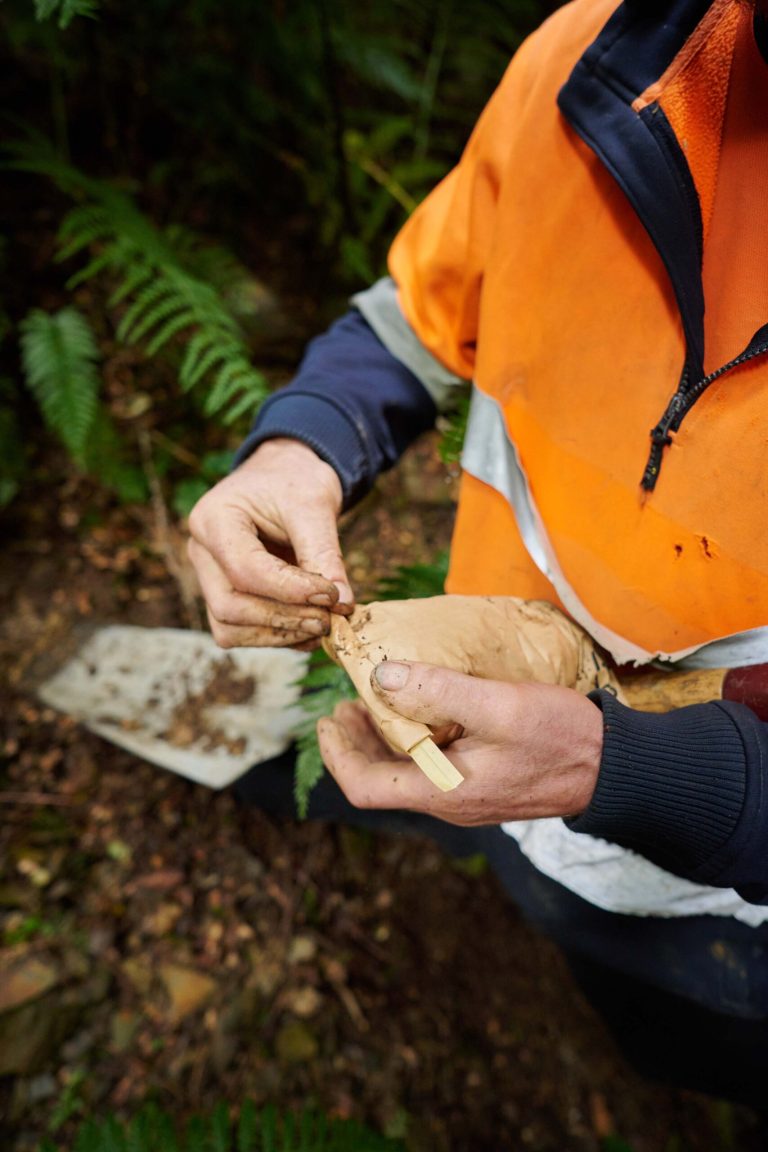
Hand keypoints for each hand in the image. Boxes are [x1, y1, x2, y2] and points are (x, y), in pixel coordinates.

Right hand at [188, 439, 353, 647]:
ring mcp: (209, 577)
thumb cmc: (295, 481)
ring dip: (279, 635)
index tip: (333, 596)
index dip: (289, 591)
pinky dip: (277, 636)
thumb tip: (344, 604)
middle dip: (283, 619)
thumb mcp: (314, 505)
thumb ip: (325, 553)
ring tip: (323, 624)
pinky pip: (241, 632)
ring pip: (229, 627)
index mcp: (213, 518)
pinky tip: (310, 628)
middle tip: (330, 618)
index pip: (244, 569)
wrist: (285, 476)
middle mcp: (201, 551)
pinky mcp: (225, 595)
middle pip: (229, 606)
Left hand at [317, 661, 602, 824]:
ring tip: (376, 699)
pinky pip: (432, 765)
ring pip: (405, 772)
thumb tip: (382, 676)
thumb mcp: (499, 706)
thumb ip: (439, 690)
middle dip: (355, 742)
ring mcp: (466, 794)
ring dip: (383, 738)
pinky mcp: (483, 782)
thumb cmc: (561, 738)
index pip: (364, 787)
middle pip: (380, 779)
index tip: (326, 718)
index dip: (336, 754)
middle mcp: (448, 801)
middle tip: (346, 701)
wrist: (615, 767)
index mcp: (443, 791)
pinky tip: (422, 707)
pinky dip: (413, 737)